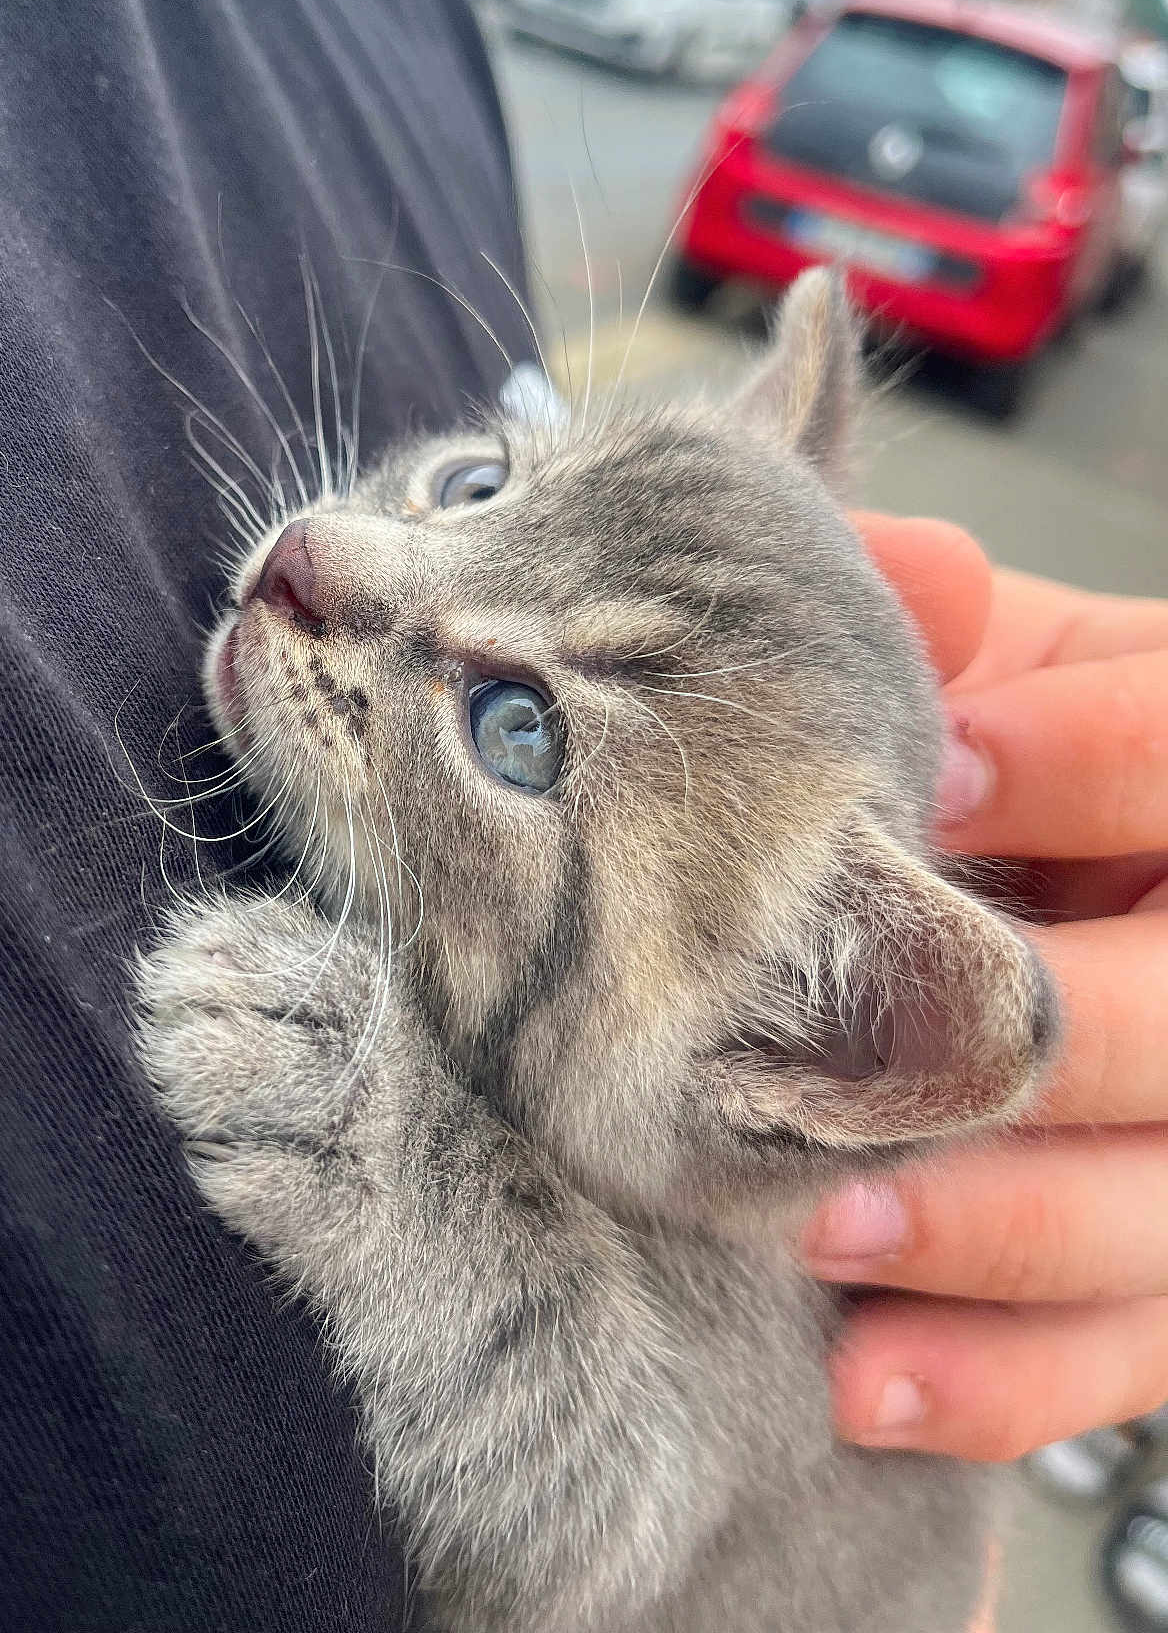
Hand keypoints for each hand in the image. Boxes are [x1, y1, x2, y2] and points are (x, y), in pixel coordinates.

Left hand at [799, 515, 1167, 1462]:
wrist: (1076, 889)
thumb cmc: (1028, 763)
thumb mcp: (1009, 669)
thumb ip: (954, 627)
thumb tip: (906, 570)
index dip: (1078, 763)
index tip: (933, 775)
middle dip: (1030, 1038)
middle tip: (839, 1049)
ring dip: (996, 1230)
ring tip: (821, 1225)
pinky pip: (1131, 1359)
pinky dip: (1002, 1383)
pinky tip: (863, 1381)